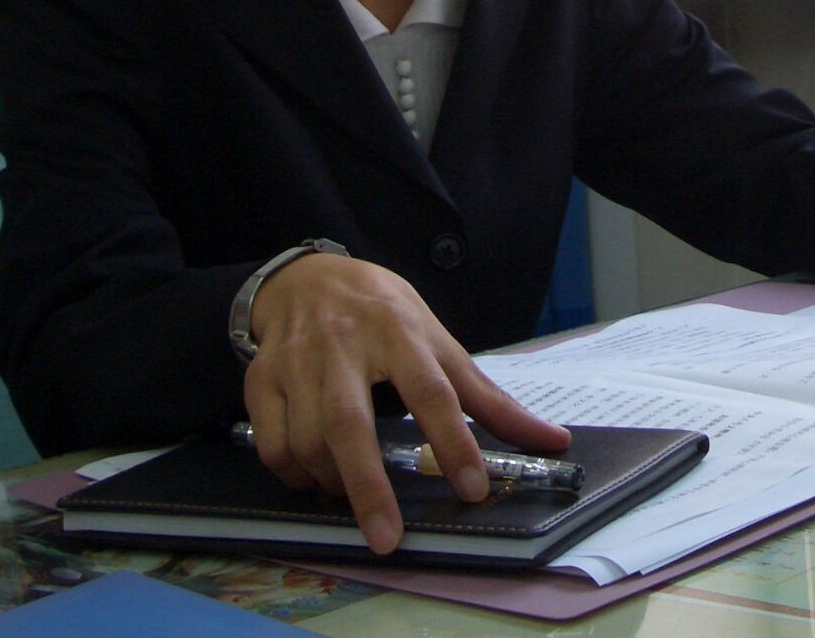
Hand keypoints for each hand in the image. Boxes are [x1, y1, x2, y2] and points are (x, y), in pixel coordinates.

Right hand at [238, 252, 569, 553]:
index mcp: (400, 331)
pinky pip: (273, 445)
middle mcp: (344, 344)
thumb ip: (488, 398)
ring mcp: (297, 361)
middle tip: (389, 539)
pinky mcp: (261, 379)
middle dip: (369, 488)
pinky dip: (295, 475)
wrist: (307, 277)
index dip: (453, 441)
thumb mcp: (439, 340)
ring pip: (308, 440)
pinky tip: (316, 479)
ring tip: (358, 497)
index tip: (473, 488)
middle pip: (351, 424)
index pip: (431, 390)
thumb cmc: (383, 313)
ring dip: (335, 483)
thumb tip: (553, 440)